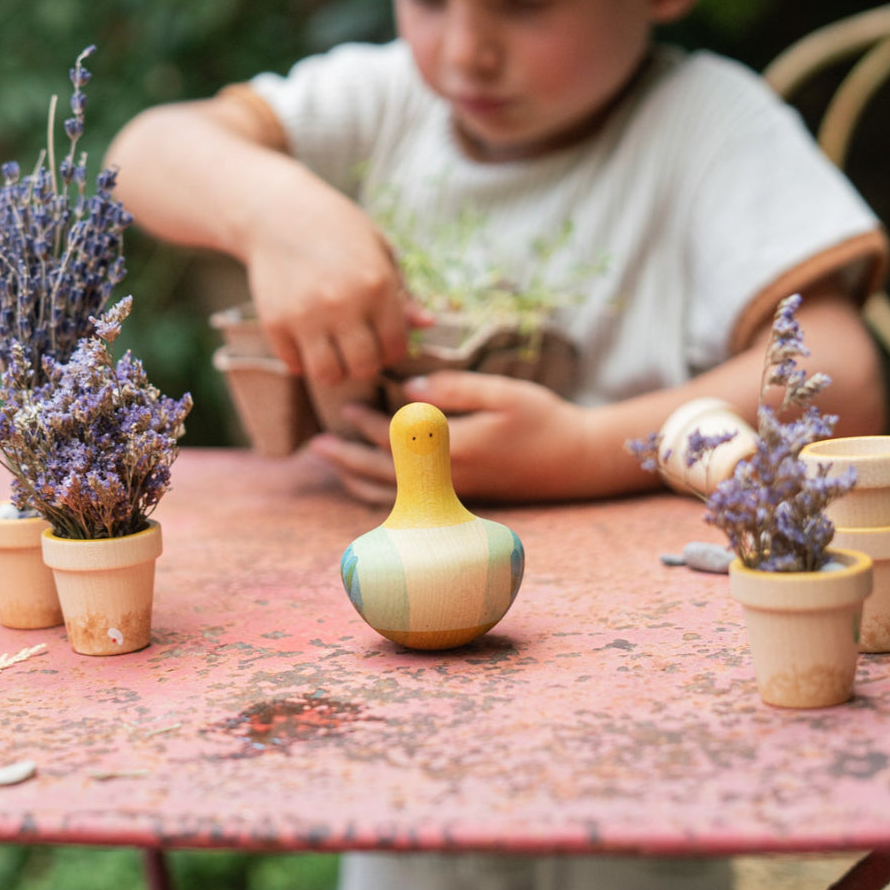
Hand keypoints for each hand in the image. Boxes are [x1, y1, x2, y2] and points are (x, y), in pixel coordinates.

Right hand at [244, 175, 430, 385]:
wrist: (277, 211)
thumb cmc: (338, 230)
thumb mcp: (378, 251)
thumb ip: (402, 293)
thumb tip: (428, 324)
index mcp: (376, 285)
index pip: (395, 346)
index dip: (392, 351)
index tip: (383, 341)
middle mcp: (342, 303)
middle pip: (363, 368)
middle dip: (365, 364)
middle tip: (358, 349)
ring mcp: (305, 315)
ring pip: (328, 375)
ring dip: (335, 370)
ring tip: (333, 351)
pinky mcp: (274, 321)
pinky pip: (294, 364)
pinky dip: (302, 360)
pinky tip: (306, 339)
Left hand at [308, 370, 593, 503]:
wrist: (575, 462)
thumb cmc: (543, 421)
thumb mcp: (504, 392)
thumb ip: (454, 388)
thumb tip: (407, 386)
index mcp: (456, 450)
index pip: (396, 438)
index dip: (367, 420)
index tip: (346, 403)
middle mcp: (448, 481)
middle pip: (383, 472)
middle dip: (346, 456)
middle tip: (314, 444)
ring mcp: (452, 496)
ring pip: (391, 494)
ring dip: (357, 478)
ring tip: (331, 462)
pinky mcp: (458, 501)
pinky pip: (407, 503)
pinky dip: (380, 492)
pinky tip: (367, 479)